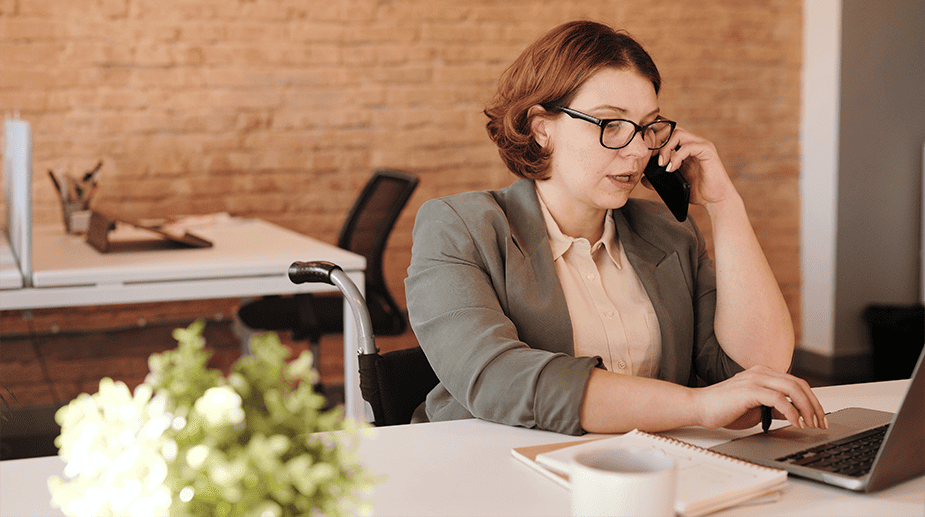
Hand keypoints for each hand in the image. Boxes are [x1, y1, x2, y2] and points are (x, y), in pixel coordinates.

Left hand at [649, 126, 736, 208]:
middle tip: (651, 158)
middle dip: (658, 141)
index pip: (668, 134)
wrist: (715, 200)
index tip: (646, 155)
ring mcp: (701, 145)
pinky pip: (687, 147)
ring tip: (661, 164)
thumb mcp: (674, 184)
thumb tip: (643, 178)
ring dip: (665, 148)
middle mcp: (694, 143)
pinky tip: (671, 169)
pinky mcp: (707, 151)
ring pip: (678, 134)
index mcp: (686, 148)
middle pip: (671, 130)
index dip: (655, 141)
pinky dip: (676, 157)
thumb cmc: (698, 191)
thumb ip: (660, 179)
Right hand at [692, 365, 827, 430]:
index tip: (818, 417)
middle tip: (820, 422)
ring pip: (793, 388)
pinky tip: (795, 423)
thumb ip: (774, 408)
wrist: (699, 407)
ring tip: (811, 424)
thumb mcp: (755, 409)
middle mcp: (761, 373)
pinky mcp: (749, 390)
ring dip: (807, 408)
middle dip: (814, 404)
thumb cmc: (723, 408)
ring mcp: (755, 379)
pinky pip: (779, 399)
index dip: (811, 400)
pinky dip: (791, 412)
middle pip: (799, 384)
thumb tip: (793, 415)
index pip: (796, 383)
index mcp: (762, 374)